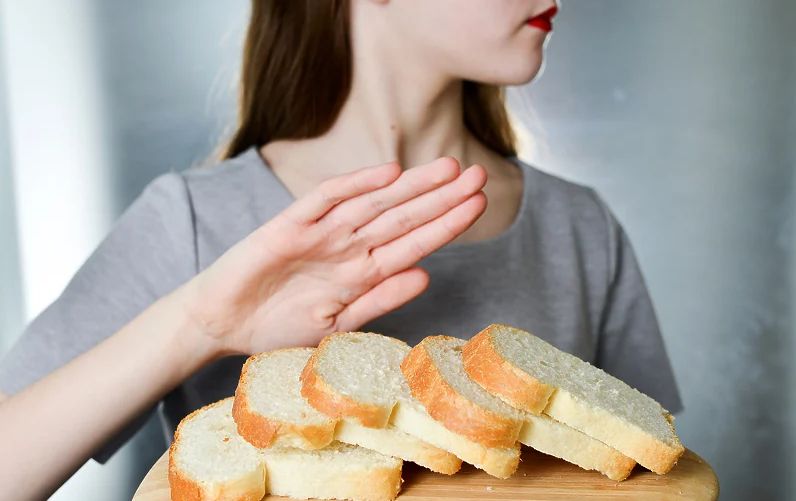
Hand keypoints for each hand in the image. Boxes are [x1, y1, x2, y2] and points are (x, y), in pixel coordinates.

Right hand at [181, 156, 486, 356]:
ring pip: (374, 203)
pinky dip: (354, 186)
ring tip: (448, 168)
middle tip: (479, 175)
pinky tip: (387, 173)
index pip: (414, 243)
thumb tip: (427, 277)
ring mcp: (321, 233)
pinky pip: (325, 200)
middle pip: (403, 216)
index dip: (447, 224)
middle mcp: (348, 247)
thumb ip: (379, 300)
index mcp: (363, 272)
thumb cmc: (278, 326)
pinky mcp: (289, 225)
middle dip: (442, 196)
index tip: (480, 205)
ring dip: (411, 186)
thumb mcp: (337, 324)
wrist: (222, 323)